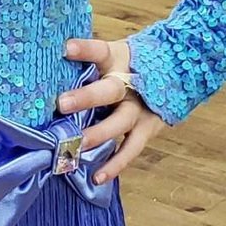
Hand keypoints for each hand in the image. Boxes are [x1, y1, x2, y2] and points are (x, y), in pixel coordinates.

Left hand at [56, 35, 165, 182]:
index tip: (66, 49)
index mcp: (118, 59)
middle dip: (87, 97)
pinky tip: (97, 177)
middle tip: (62, 104)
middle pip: (109, 90)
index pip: (100, 51)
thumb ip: (86, 61)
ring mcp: (139, 108)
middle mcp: (130, 83)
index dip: (84, 49)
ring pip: (119, 122)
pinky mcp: (147, 129)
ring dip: (98, 134)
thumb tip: (49, 59)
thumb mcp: (112, 55)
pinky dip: (115, 164)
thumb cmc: (128, 65)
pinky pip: (130, 149)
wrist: (176, 72)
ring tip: (76, 144)